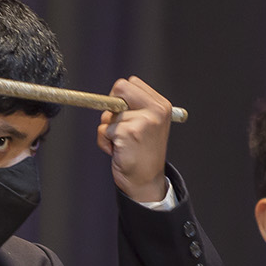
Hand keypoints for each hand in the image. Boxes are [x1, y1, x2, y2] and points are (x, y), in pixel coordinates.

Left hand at [95, 77, 170, 203]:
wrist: (146, 182)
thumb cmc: (141, 153)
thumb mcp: (147, 125)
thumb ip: (133, 108)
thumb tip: (110, 99)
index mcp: (161, 105)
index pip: (130, 83)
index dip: (120, 97)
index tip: (124, 114)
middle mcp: (156, 111)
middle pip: (119, 88)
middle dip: (112, 106)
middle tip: (119, 125)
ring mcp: (143, 121)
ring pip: (109, 114)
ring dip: (108, 130)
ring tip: (122, 144)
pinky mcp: (129, 133)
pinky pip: (104, 130)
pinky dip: (105, 142)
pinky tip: (119, 151)